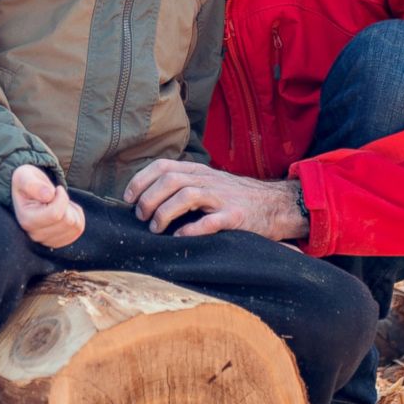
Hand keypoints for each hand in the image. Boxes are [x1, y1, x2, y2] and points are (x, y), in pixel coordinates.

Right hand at [11, 164, 84, 247]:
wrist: (29, 191)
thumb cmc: (27, 182)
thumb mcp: (24, 176)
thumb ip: (32, 184)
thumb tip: (48, 195)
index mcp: (26, 220)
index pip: (56, 214)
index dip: (62, 198)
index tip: (57, 189)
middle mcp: (35, 235)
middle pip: (67, 221)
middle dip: (67, 204)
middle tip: (56, 196)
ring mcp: (47, 240)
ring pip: (75, 226)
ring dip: (72, 210)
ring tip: (60, 203)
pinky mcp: (58, 241)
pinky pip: (78, 230)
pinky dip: (77, 217)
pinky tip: (66, 210)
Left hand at [123, 159, 307, 240]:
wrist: (275, 205)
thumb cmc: (234, 197)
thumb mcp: (208, 182)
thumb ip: (184, 184)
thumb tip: (147, 197)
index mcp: (198, 171)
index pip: (162, 166)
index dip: (141, 181)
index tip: (128, 199)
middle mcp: (208, 180)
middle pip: (170, 180)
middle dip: (149, 199)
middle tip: (141, 217)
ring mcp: (222, 197)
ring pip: (186, 196)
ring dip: (164, 213)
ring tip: (156, 228)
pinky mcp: (236, 216)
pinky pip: (210, 221)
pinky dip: (191, 230)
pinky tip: (179, 237)